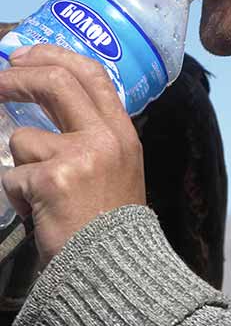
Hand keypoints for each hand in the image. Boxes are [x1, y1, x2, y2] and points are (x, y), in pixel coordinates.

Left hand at [0, 45, 145, 266]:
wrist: (113, 270)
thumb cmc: (109, 223)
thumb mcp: (117, 167)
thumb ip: (91, 136)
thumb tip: (43, 115)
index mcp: (122, 131)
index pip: (92, 74)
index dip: (56, 56)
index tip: (27, 54)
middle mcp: (104, 136)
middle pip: (57, 83)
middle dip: (19, 78)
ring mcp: (79, 155)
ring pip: (23, 140)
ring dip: (22, 168)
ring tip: (45, 198)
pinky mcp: (51, 179)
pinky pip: (13, 176)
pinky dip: (19, 197)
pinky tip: (42, 215)